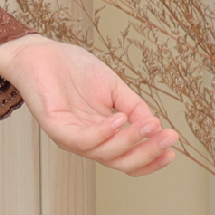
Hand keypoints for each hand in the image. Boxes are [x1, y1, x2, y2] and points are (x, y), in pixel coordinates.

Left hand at [0, 34, 177, 173]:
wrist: (41, 52)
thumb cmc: (73, 70)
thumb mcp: (114, 89)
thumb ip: (135, 108)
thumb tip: (156, 126)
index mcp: (102, 135)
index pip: (128, 159)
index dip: (151, 159)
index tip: (173, 151)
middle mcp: (87, 141)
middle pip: (120, 162)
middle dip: (148, 153)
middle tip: (168, 138)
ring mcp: (70, 136)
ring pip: (104, 153)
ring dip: (130, 141)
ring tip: (148, 125)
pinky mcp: (55, 126)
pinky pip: (82, 139)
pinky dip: (104, 132)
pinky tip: (119, 119)